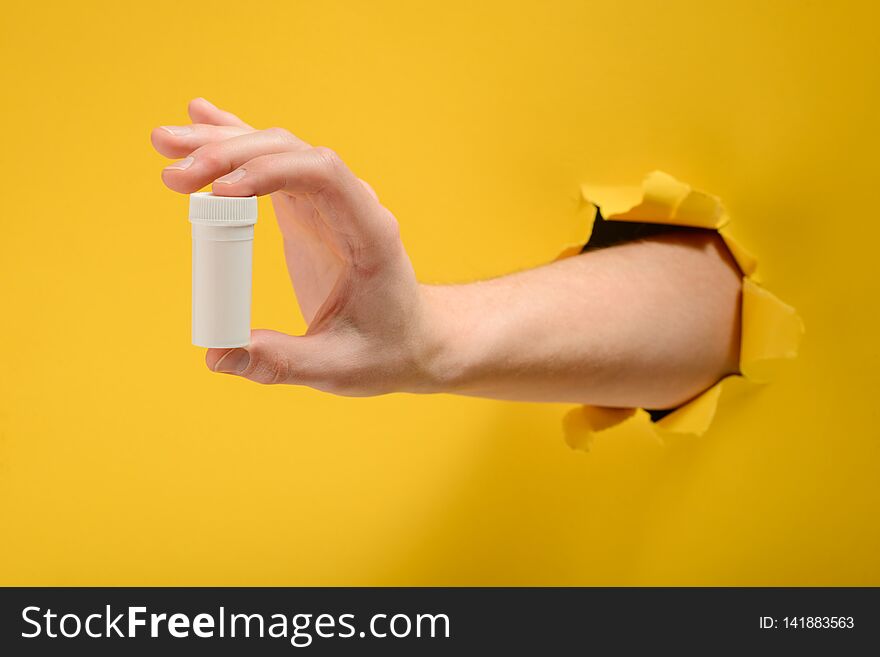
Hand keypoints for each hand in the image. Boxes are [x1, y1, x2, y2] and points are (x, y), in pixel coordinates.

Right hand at [151, 98, 442, 393]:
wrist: (413, 339)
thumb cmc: (384, 352)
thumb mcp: (336, 368)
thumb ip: (278, 362)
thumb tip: (215, 355)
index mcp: (369, 233)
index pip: (324, 176)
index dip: (272, 172)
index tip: (220, 192)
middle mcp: (352, 205)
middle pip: (291, 154)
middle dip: (232, 155)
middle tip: (173, 175)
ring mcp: (329, 203)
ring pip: (276, 151)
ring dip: (223, 144)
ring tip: (163, 142)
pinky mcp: (309, 211)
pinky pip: (271, 167)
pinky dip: (236, 147)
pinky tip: (198, 124)